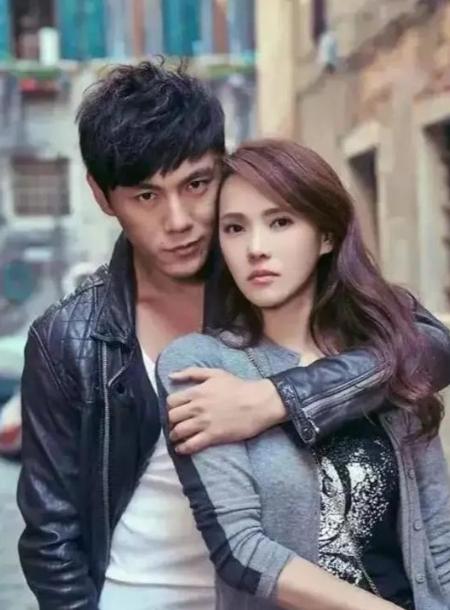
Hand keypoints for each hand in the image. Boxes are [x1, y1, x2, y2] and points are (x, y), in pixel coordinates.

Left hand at [166, 367, 286, 453]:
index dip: (171, 406)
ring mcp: (204, 423)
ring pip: (179, 432)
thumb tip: (171, 375)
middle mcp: (197, 407)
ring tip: (176, 437)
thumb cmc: (238, 386)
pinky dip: (183, 448)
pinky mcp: (213, 436)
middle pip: (172, 417)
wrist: (258, 402)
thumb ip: (191, 373)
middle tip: (176, 424)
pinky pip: (191, 445)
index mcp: (196, 392)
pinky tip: (181, 449)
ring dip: (175, 435)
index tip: (176, 410)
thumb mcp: (215, 373)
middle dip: (172, 421)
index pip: (171, 401)